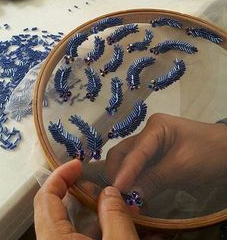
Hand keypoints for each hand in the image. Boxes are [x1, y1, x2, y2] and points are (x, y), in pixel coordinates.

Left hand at [34, 160, 139, 239]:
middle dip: (86, 194)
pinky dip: (104, 229)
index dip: (60, 175)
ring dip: (100, 213)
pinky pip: (85, 238)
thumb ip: (114, 215)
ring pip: (76, 226)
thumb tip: (110, 192)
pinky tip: (127, 226)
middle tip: (105, 188)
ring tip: (127, 208)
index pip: (46, 197)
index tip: (78, 164)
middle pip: (60, 210)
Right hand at [106, 113, 226, 198]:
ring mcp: (151, 144)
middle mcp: (148, 133)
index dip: (124, 172)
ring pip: (129, 161)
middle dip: (118, 172)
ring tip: (125, 198)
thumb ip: (155, 179)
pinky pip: (140, 168)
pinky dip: (135, 181)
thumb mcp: (182, 166)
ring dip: (125, 178)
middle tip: (118, 195)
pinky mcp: (155, 157)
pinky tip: (134, 193)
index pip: (135, 151)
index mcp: (155, 127)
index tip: (116, 191)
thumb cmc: (209, 153)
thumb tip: (130, 195)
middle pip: (124, 152)